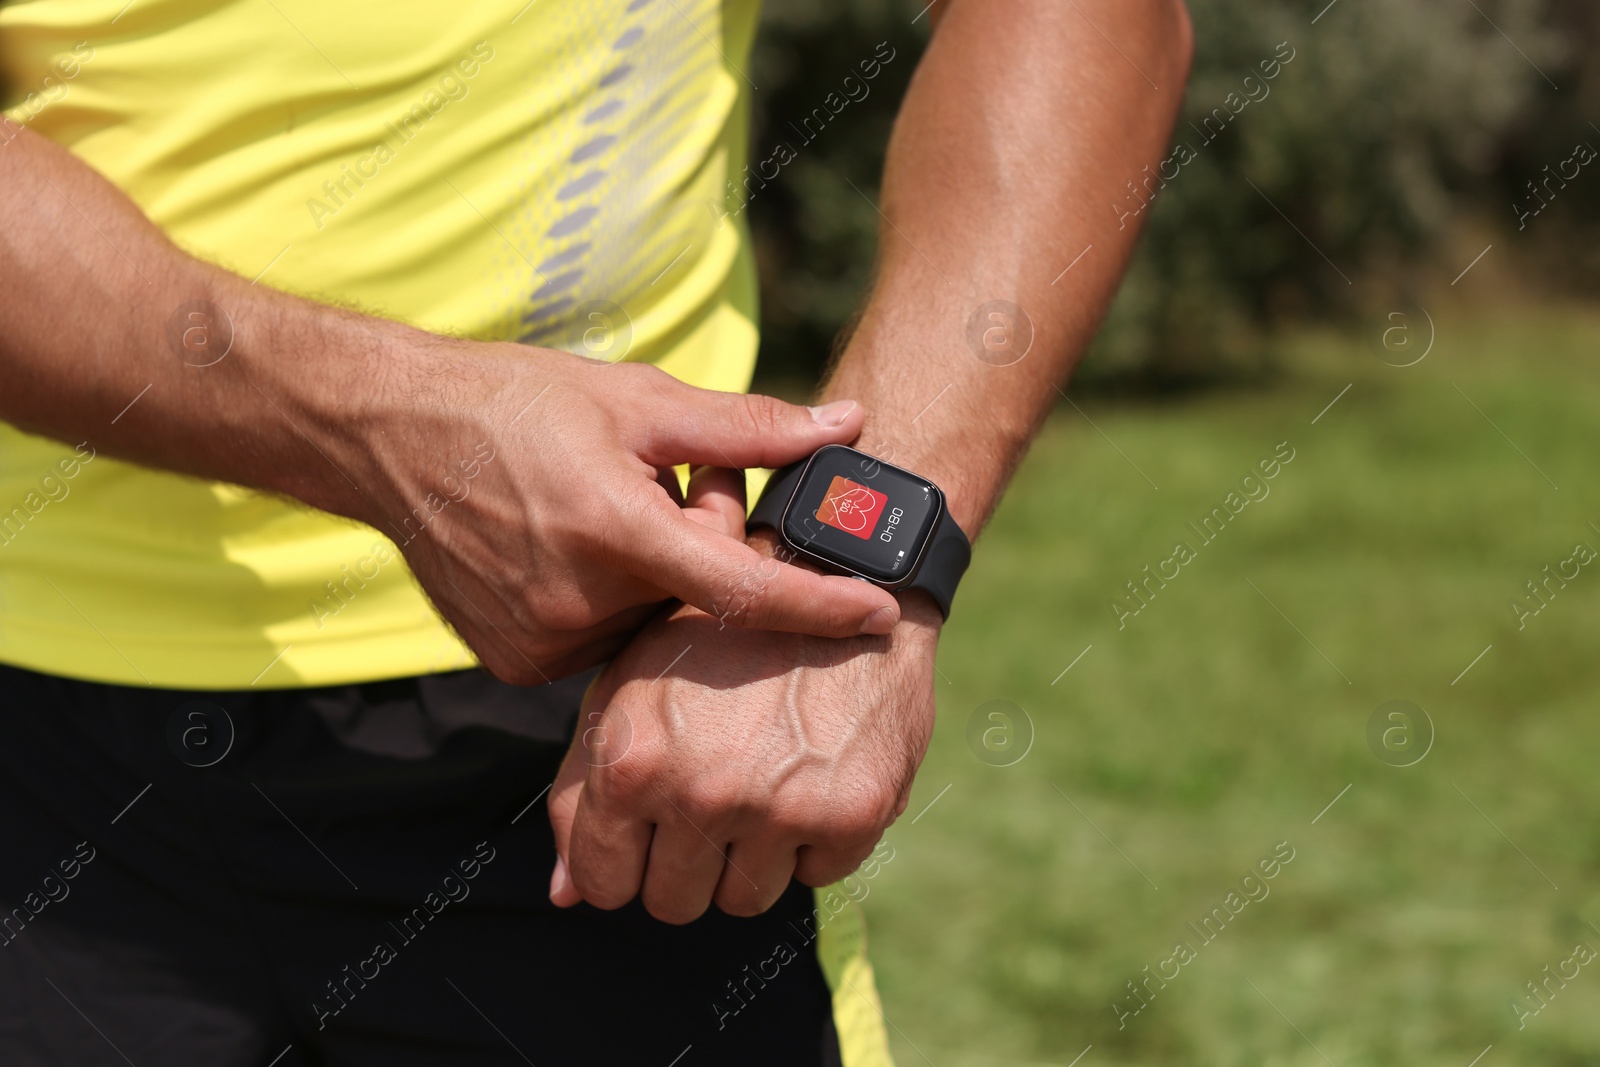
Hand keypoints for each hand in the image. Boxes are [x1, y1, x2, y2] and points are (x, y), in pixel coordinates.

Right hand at [339, 346, 902, 681]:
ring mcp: (541, 643)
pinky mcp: (514, 664)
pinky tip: (569, 554)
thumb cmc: (519, 404)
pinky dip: (608, 608)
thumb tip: (846, 426)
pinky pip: (598, 647)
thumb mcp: (638, 400)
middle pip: (693, 605)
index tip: (880, 614)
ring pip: (647, 631)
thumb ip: (748, 428)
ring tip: (600, 518)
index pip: (741, 589)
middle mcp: (577, 602)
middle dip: (704, 558)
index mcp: (615, 532)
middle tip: (664, 496)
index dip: (818, 606)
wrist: (391, 434)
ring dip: (652, 586)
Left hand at [545, 571, 941, 922]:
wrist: (834, 575)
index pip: (602, 886)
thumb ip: (584, 789)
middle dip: (687, 864)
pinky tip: (815, 769)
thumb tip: (566, 895)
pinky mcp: (851, 813)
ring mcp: (779, 808)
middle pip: (674, 903)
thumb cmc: (715, 633)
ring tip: (764, 777)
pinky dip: (818, 838)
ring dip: (753, 856)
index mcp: (635, 761)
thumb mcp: (629, 688)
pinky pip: (818, 877)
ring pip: (746, 900)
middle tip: (714, 797)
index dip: (622, 868)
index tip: (647, 839)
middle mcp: (702, 792)